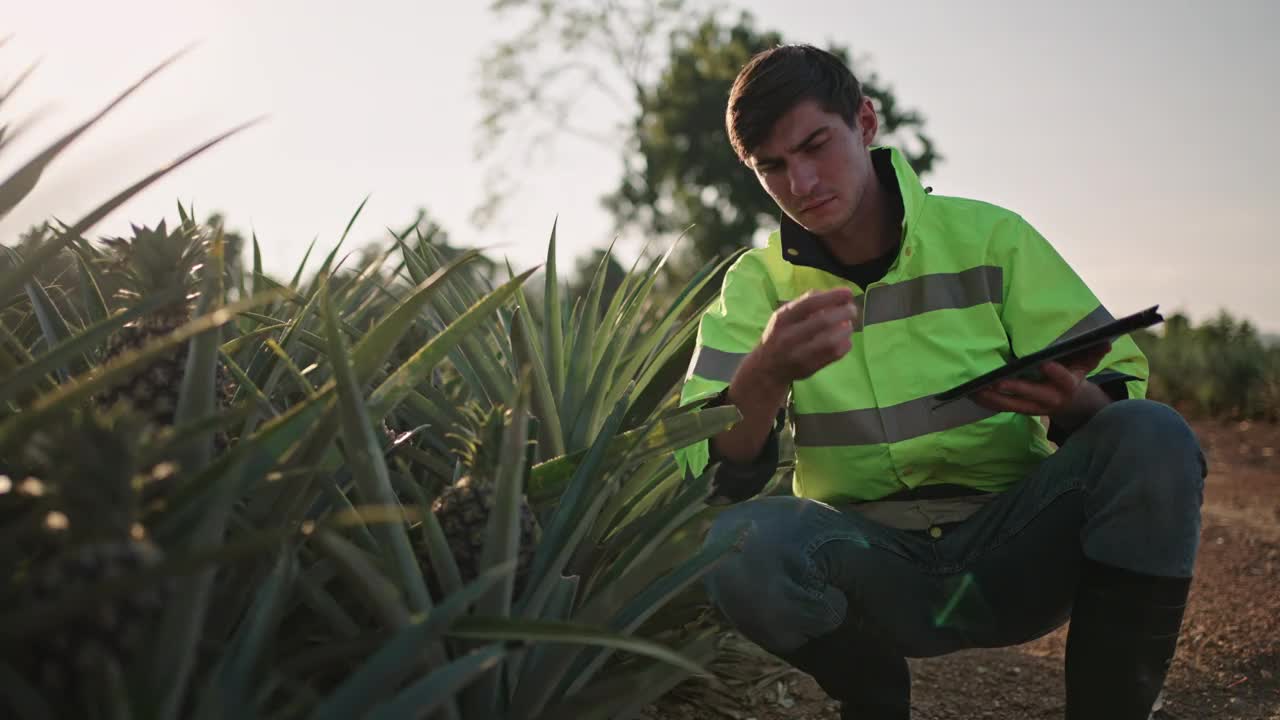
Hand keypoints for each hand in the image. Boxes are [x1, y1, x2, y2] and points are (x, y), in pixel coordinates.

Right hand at [752, 288, 858, 386]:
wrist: (767, 368)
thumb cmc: (779, 335)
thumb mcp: (784, 316)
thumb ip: (804, 303)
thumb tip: (831, 294)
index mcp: (783, 319)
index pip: (809, 304)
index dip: (832, 297)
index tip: (848, 292)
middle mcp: (789, 337)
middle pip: (823, 322)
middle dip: (843, 313)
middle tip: (852, 309)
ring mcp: (799, 355)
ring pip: (831, 341)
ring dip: (846, 330)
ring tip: (848, 325)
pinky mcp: (809, 368)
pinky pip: (834, 355)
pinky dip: (845, 344)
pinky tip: (845, 339)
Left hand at [972, 342, 1111, 416]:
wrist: (1069, 402)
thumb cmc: (1075, 374)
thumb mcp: (1086, 364)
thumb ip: (1092, 352)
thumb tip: (1105, 340)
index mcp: (1067, 385)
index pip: (1064, 380)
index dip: (1056, 373)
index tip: (1045, 363)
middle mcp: (1050, 398)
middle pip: (1032, 394)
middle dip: (1015, 388)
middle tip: (998, 381)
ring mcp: (1034, 406)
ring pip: (1012, 405)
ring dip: (994, 398)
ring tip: (976, 390)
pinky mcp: (1020, 409)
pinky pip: (1002, 408)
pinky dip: (988, 402)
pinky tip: (972, 395)